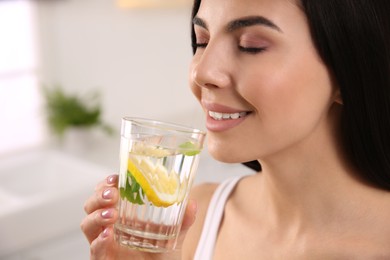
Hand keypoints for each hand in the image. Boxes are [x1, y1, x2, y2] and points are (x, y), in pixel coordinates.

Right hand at [80, 174, 196, 259]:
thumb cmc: (160, 254)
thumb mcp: (174, 235)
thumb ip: (183, 221)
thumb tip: (192, 203)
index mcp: (122, 213)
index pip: (107, 192)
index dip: (106, 183)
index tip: (115, 178)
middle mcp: (109, 225)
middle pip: (92, 204)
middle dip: (99, 195)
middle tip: (113, 194)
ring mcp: (104, 242)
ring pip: (87, 224)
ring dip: (97, 215)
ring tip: (112, 215)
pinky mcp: (102, 258)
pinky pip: (94, 248)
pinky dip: (99, 241)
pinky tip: (108, 235)